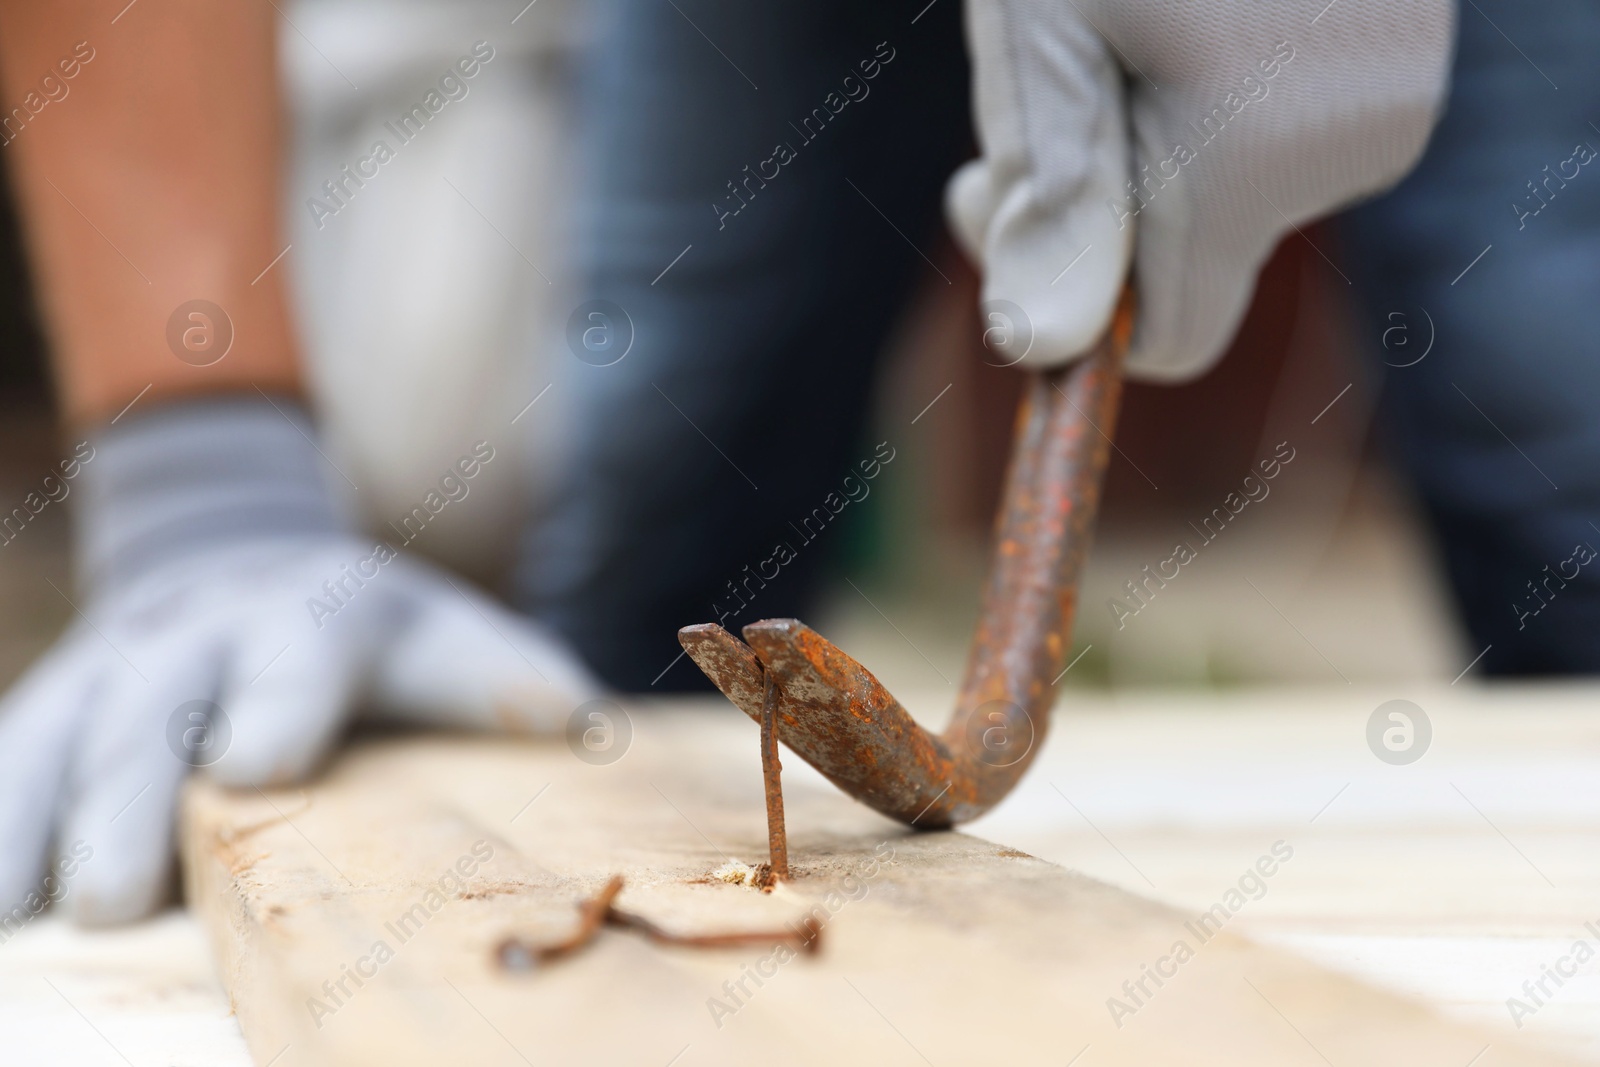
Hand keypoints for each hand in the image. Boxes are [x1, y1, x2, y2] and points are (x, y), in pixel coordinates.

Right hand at [0, 399, 600, 924]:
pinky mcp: (53, 704)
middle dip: (125, 798)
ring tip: (21, 914)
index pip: (297, 655)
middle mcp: (200, 635)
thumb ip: (504, 679)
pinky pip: (9, 756)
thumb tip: (585, 724)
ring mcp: (114, 667)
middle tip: (110, 896)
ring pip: (58, 734)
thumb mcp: (445, 635)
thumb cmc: (371, 631)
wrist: (243, 558)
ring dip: (31, 821)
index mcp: (313, 616)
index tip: (253, 765)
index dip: (276, 703)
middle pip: (153, 709)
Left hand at [947, 0, 1454, 377]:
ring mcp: (1393, 105)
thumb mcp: (1047, 29)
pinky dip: (1221, 86)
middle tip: (1054, 55)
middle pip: (1189, 252)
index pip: (1165, 341)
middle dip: (1101, 185)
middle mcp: (1344, 156)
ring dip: (1157, 124)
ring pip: (1232, 185)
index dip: (1072, 300)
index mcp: (1245, 164)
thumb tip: (1042, 350)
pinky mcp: (1406, 60)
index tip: (997, 191)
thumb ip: (1052, 193)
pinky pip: (1287, 127)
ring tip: (1142, 2)